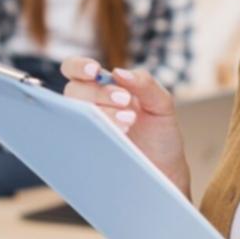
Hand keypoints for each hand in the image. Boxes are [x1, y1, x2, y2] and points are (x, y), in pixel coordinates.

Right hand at [61, 57, 190, 196]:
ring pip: (74, 113)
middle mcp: (89, 106)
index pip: (76, 70)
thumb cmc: (161, 136)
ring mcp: (85, 129)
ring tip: (128, 121)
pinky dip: (93, 134)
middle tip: (125, 101)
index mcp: (104, 88)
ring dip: (100, 112)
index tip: (95, 71)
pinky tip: (117, 137)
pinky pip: (75, 139)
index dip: (79, 66)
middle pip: (73, 90)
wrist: (165, 172)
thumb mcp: (162, 105)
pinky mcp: (84, 151)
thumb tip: (119, 72)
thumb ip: (145, 84)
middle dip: (99, 93)